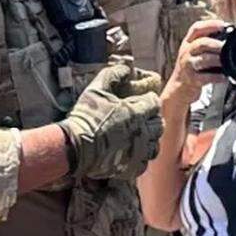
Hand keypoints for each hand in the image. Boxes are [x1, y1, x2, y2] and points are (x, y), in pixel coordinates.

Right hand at [59, 64, 162, 179]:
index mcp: (137, 112)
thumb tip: (125, 68)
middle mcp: (143, 132)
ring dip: (149, 139)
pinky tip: (130, 152)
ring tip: (138, 136)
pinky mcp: (132, 167)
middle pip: (158, 124)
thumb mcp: (96, 89)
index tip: (140, 101)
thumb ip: (113, 75)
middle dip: (152, 118)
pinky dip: (140, 157)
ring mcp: (139, 151)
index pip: (154, 102)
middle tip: (140, 117)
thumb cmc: (87, 117)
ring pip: (155, 145)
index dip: (148, 100)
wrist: (76, 146)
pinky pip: (144, 162)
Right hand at [162, 20, 228, 109]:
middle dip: (216, 44)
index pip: (196, 28)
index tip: (222, 24)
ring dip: (217, 60)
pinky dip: (217, 77)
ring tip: (227, 62)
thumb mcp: (194, 51)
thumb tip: (228, 34)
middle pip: (200, 43)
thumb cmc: (192, 66)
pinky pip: (206, 77)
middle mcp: (186, 52)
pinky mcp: (192, 79)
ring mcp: (187, 66)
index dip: (209, 24)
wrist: (179, 87)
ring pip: (203, 59)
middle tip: (226, 46)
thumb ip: (206, 42)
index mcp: (188, 42)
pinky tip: (224, 77)